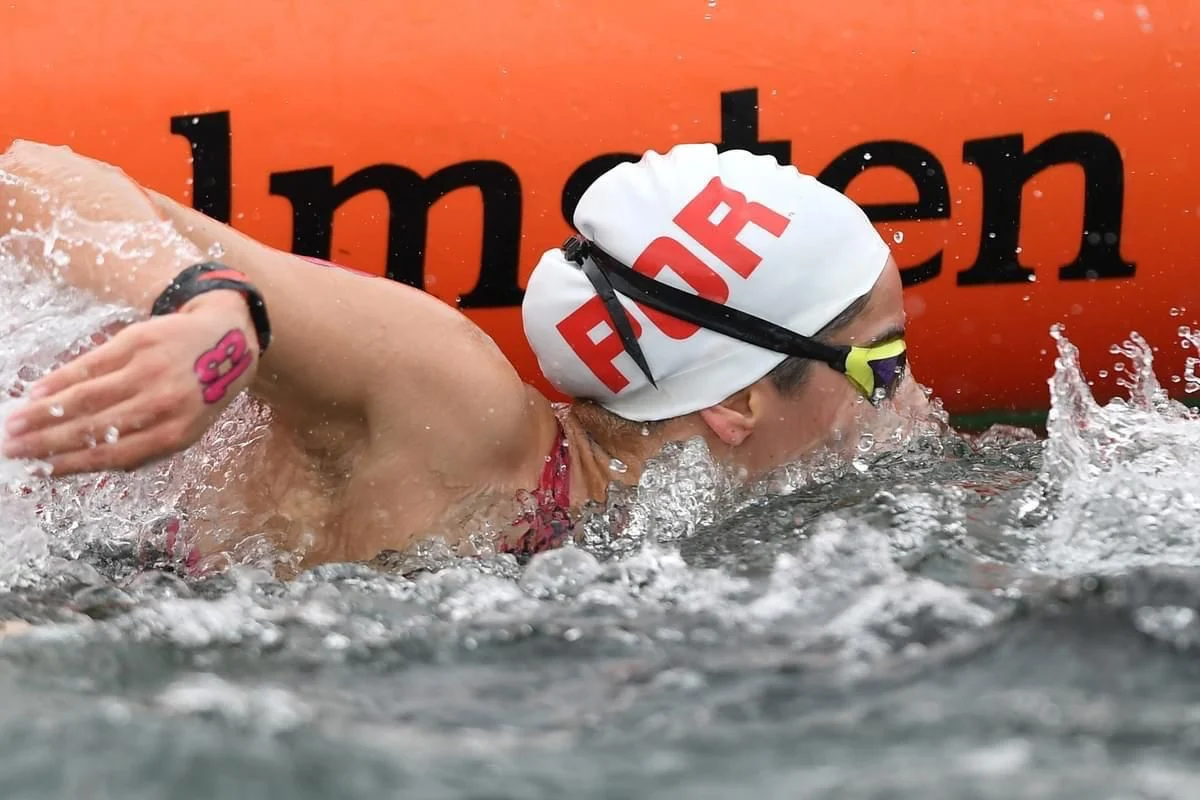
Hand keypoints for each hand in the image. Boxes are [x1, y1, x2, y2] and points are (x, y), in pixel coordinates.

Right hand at [1, 291, 258, 474]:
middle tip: (11, 450)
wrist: (230, 340)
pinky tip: (35, 393)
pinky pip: (90, 365)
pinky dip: (59, 380)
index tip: (39, 472)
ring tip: (12, 425)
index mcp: (175, 432)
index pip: (113, 454)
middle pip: (92, 427)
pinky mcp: (137, 342)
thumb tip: (87, 463)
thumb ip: (144, 447)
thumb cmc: (202, 392)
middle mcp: (161, 403)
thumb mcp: (187, 428)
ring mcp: (148, 371)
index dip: (72, 464)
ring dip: (42, 413)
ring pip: (85, 397)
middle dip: (46, 442)